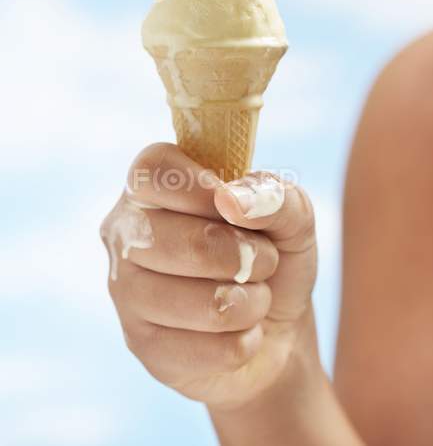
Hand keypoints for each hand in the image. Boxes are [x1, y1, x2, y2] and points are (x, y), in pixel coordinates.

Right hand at [100, 143, 316, 408]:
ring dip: (252, 302)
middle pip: (184, 242)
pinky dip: (244, 341)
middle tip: (263, 260)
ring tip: (255, 296)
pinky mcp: (141, 345)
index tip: (233, 208)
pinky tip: (238, 331)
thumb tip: (231, 200)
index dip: (203, 190)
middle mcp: (125, 234)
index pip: (153, 171)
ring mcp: (125, 291)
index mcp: (150, 187)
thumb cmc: (271, 254)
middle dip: (246, 256)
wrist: (274, 325)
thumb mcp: (291, 216)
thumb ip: (273, 195)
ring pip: (202, 303)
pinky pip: (207, 349)